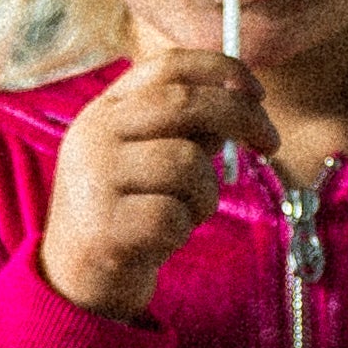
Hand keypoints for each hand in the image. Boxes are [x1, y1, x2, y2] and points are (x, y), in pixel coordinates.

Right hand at [40, 46, 277, 322]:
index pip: (168, 66)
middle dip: (241, 118)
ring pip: (188, 163)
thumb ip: (184, 127)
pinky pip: (175, 216)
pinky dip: (183, 230)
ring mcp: (95, 180)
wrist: (77, 281)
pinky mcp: (105, 227)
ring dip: (204, 194)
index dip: (221, 70)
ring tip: (184, 214)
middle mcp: (94, 135)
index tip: (257, 91)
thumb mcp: (147, 157)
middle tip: (270, 142)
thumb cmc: (127, 212)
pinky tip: (162, 240)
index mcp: (105, 110)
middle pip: (185, 103)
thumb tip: (239, 101)